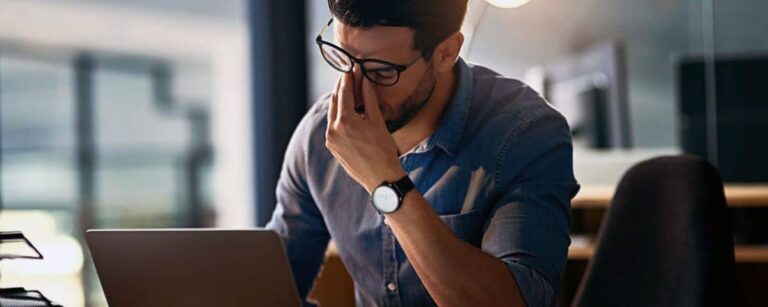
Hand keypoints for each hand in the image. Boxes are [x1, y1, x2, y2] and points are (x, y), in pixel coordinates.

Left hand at [325, 73, 405, 192]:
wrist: (381, 178)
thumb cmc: (384, 151)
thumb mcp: (378, 121)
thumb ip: (369, 99)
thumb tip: (365, 80)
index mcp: (345, 122)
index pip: (344, 92)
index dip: (348, 78)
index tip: (352, 67)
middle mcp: (333, 130)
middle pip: (335, 101)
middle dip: (342, 87)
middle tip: (349, 75)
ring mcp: (330, 140)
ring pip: (333, 113)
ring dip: (340, 100)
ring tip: (348, 90)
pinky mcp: (332, 147)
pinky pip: (333, 125)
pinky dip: (339, 115)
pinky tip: (347, 110)